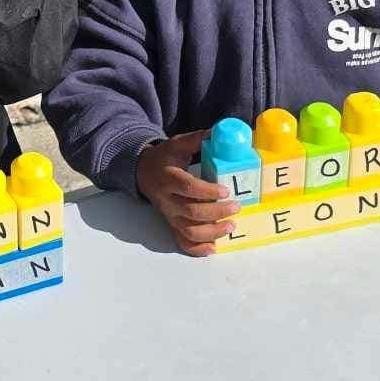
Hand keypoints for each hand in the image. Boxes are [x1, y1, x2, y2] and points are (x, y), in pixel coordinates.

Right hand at [135, 132, 240, 255]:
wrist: (143, 172)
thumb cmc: (165, 158)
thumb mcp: (177, 144)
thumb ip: (197, 139)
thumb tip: (219, 131)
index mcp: (168, 178)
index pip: (187, 187)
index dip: (206, 191)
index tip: (225, 190)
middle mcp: (167, 200)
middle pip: (191, 212)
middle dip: (215, 212)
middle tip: (235, 207)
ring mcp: (169, 215)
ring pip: (188, 230)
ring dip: (211, 232)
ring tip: (231, 225)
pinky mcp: (171, 225)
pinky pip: (182, 241)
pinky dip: (197, 249)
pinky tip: (213, 248)